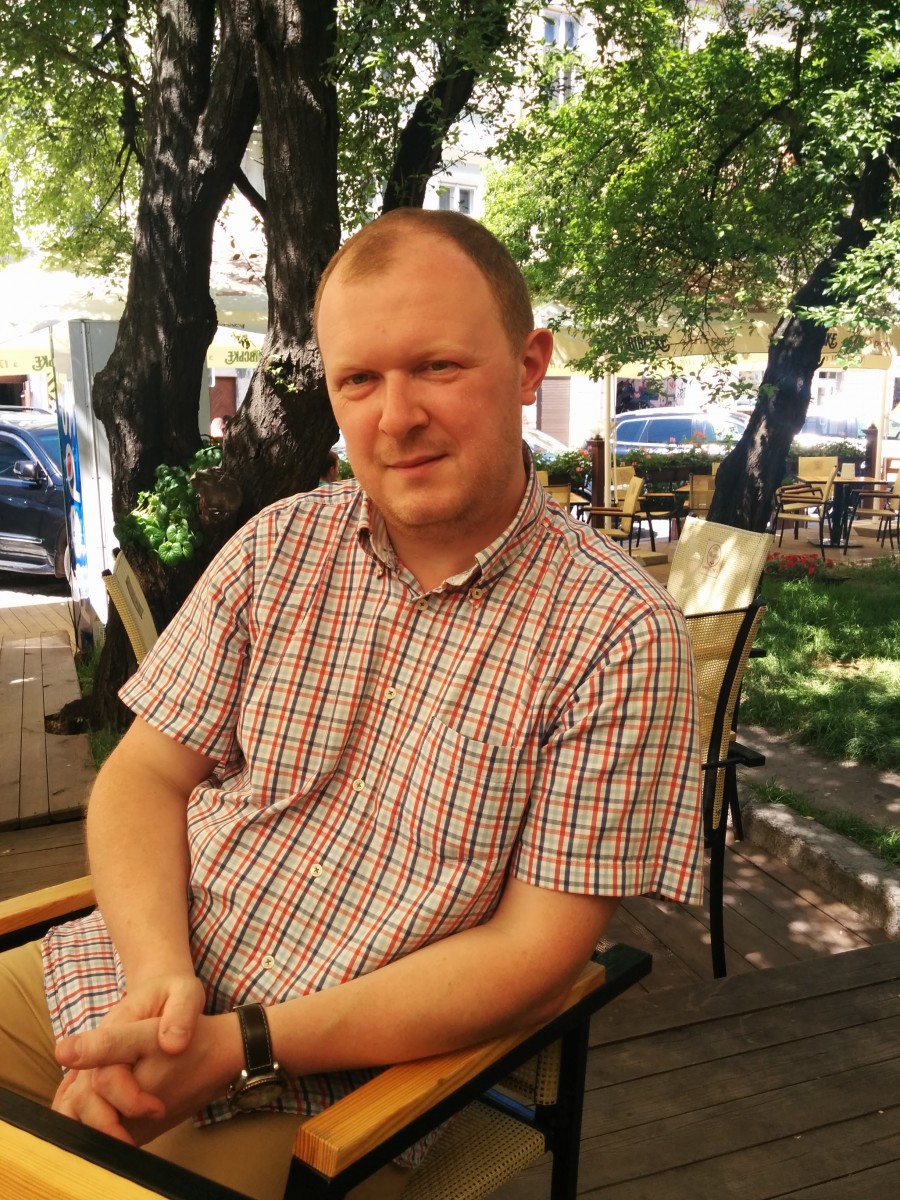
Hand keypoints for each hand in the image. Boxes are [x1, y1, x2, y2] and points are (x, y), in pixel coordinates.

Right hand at [52, 972, 205, 1143]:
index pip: (107, 1063)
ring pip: (72, 1103)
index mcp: (118, 1025)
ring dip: (91, 1129)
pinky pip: (73, 1104)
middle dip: (109, 1123)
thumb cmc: (173, 994)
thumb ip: (181, 1013)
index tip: (155, 1109)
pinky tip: (106, 1141)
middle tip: (140, 1136)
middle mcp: (98, 1047)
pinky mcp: (94, 1078)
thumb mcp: (186, 992)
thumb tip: (173, 1045)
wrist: (159, 995)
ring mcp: (92, 1063)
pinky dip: (82, 1124)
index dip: (127, 1095)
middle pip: (87, 1094)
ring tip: (122, 1146)